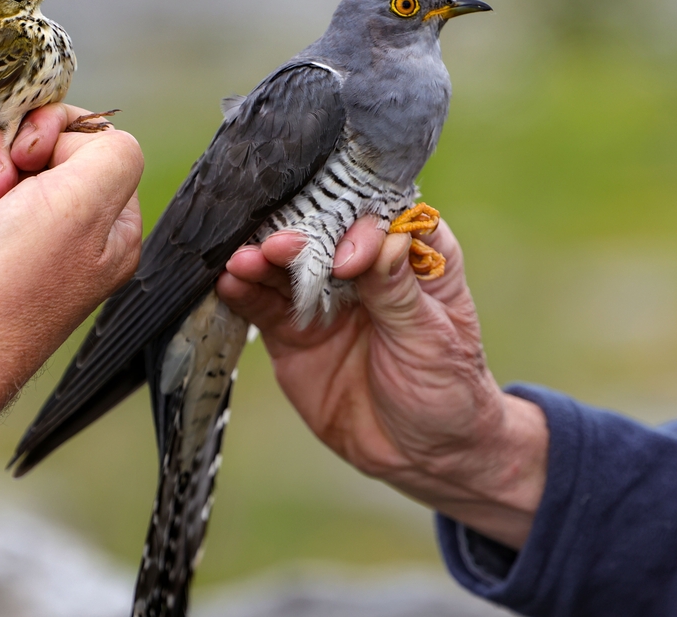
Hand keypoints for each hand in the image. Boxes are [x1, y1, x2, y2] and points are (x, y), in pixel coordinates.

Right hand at [217, 218, 546, 547]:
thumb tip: (375, 241)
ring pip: (286, 268)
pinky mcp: (293, 333)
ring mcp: (324, 300)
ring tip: (241, 260)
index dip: (358, 229)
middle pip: (322, 235)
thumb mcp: (431, 339)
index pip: (381, 221)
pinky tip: (228, 283)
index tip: (347, 260)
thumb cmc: (448, 390)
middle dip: (298, 237)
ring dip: (262, 261)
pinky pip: (263, 307)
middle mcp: (362, 269)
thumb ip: (397, 291)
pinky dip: (244, 294)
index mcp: (411, 257)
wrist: (423, 456)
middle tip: (276, 247)